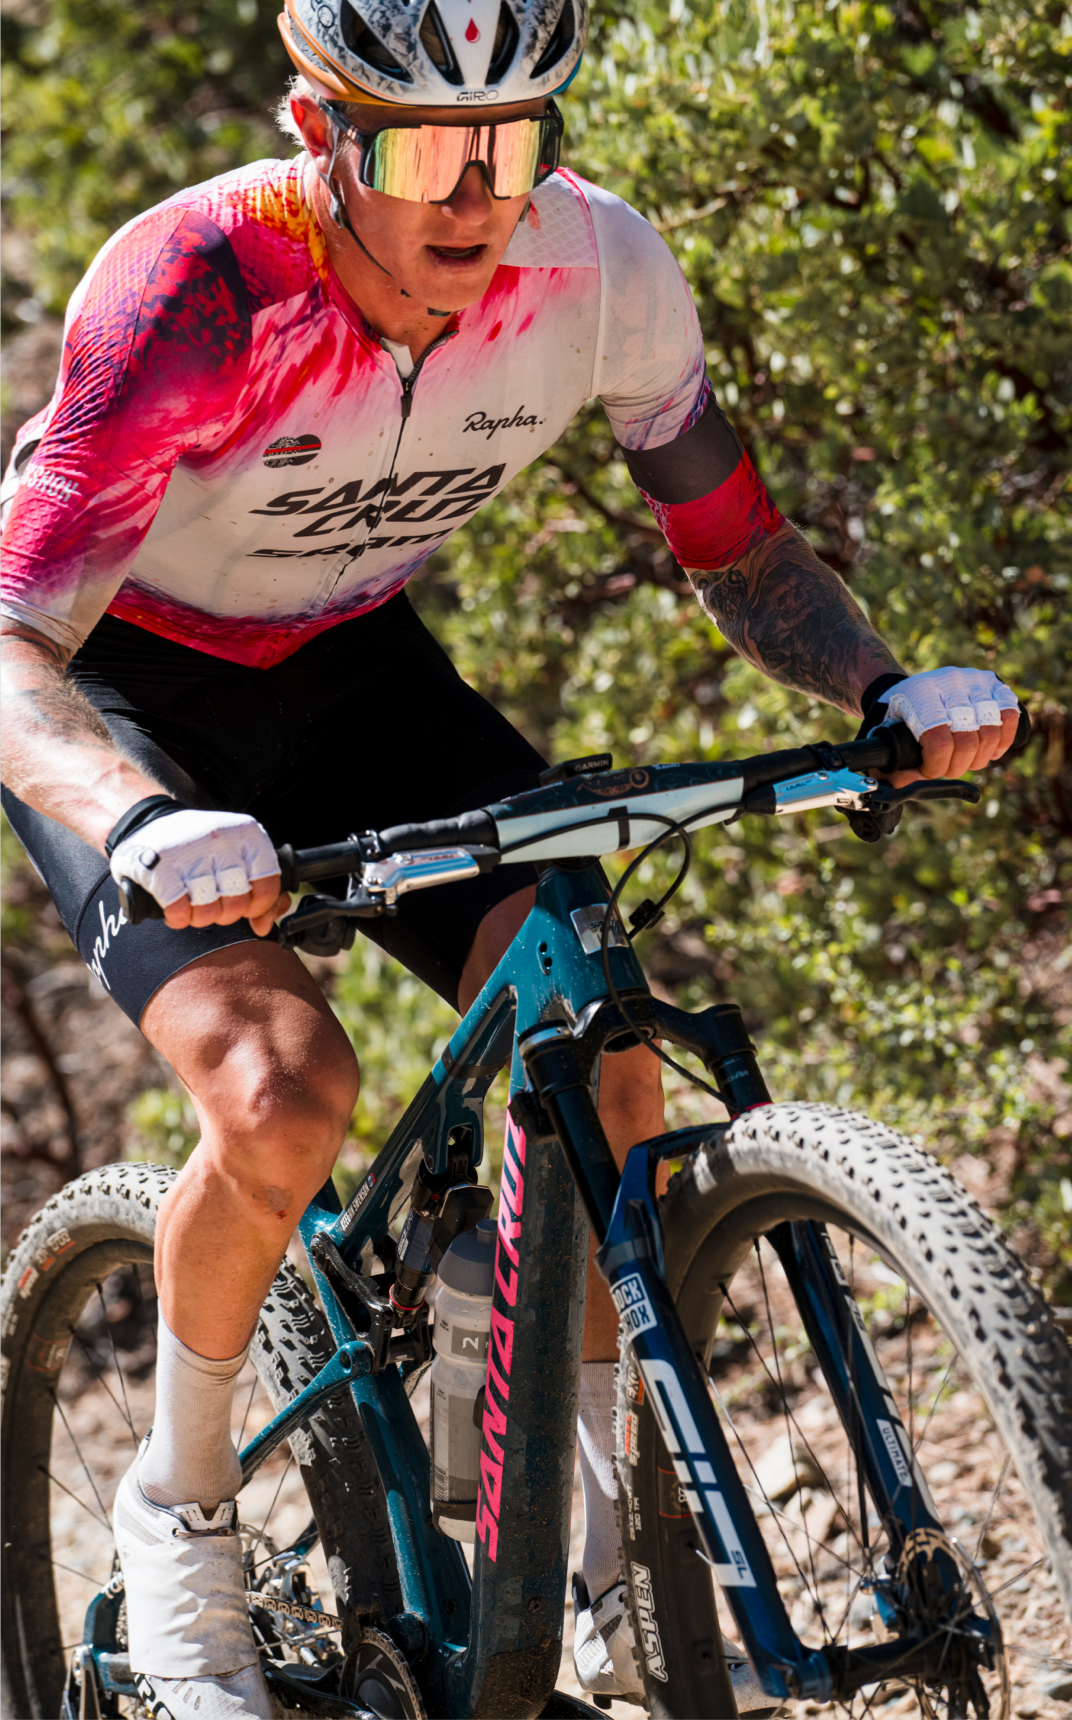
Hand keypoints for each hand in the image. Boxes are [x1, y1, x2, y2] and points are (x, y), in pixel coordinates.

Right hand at [108, 809, 290, 936]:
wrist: (148, 821)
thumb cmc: (200, 845)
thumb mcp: (237, 853)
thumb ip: (262, 887)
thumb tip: (264, 925)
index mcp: (247, 833)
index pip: (268, 883)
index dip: (259, 906)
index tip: (248, 907)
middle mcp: (220, 839)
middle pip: (238, 902)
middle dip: (227, 914)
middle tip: (215, 905)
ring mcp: (190, 852)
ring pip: (209, 911)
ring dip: (200, 918)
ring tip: (194, 907)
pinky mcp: (160, 868)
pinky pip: (179, 911)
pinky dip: (178, 919)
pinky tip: (176, 911)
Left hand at [874, 667, 1020, 787]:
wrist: (909, 688)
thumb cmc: (898, 718)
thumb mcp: (887, 737)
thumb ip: (894, 765)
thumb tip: (902, 785)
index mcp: (920, 696)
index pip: (939, 742)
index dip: (937, 766)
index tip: (930, 771)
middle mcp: (949, 684)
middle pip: (967, 741)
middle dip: (958, 766)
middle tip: (949, 768)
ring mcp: (973, 680)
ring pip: (991, 731)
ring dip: (981, 757)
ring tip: (968, 760)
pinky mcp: (992, 682)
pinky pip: (1010, 715)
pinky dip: (1004, 739)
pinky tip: (992, 749)